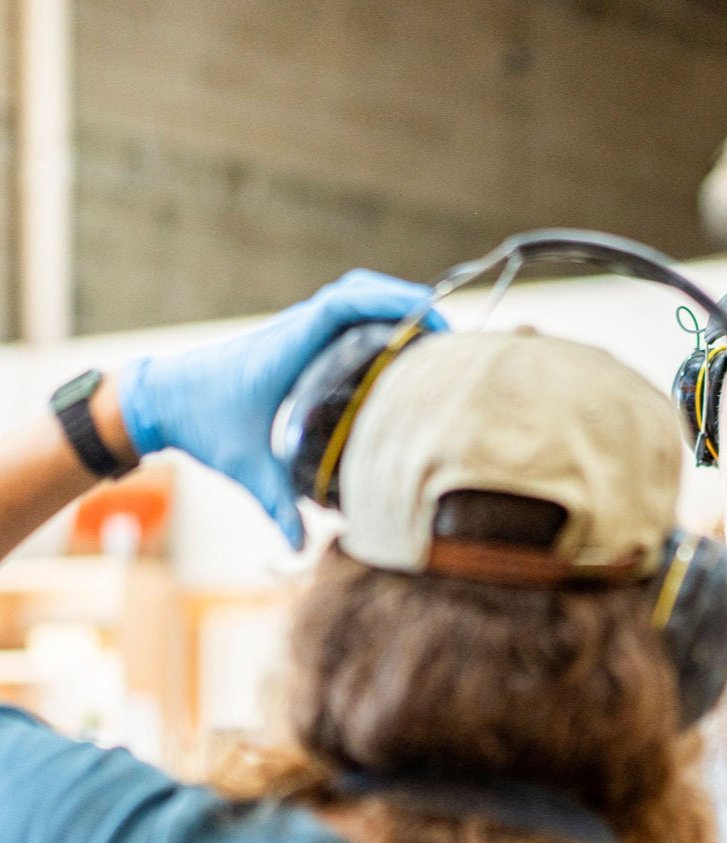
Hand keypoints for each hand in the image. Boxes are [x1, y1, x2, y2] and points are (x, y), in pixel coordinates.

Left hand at [118, 269, 447, 547]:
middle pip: (355, 291)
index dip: (386, 302)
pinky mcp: (294, 339)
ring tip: (430, 335)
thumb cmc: (200, 424)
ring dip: (388, 305)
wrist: (160, 399)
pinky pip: (340, 315)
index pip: (340, 305)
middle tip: (444, 331)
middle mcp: (292, 330)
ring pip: (349, 298)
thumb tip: (302, 545)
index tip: (425, 315)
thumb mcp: (242, 466)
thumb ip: (275, 505)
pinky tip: (395, 348)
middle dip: (402, 301)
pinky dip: (371, 318)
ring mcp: (294, 331)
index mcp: (285, 348)